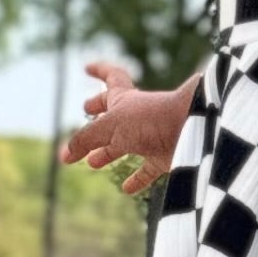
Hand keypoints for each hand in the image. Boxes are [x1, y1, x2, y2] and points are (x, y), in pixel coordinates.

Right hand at [66, 59, 196, 197]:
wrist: (193, 130)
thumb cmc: (151, 120)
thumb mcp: (109, 127)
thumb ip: (84, 140)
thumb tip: (64, 156)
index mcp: (125, 100)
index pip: (110, 78)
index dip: (98, 71)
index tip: (87, 68)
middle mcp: (137, 116)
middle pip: (114, 112)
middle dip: (99, 110)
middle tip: (87, 111)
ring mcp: (151, 136)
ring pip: (126, 144)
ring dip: (108, 151)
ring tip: (94, 162)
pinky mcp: (164, 156)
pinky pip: (147, 169)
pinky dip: (136, 178)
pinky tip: (125, 188)